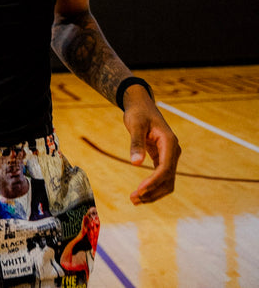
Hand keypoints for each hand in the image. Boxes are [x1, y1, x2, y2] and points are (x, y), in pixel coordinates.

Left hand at [122, 85, 180, 204]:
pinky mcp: (163, 159)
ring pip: (166, 182)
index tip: (140, 190)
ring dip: (153, 193)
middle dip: (152, 192)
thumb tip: (136, 164)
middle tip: (133, 199)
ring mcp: (169, 156)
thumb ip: (136, 143)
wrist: (141, 105)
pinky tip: (140, 192)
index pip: (165, 169)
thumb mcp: (135, 125)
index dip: (153, 182)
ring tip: (134, 200)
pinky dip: (152, 186)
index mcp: (169, 142)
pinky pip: (161, 177)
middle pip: (168, 179)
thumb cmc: (138, 113)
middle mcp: (173, 151)